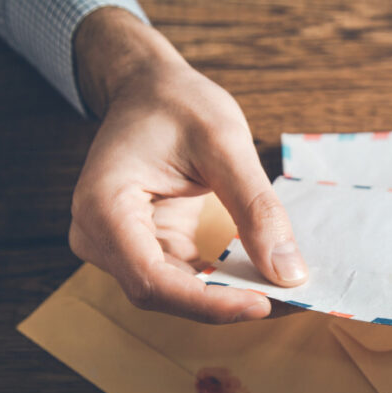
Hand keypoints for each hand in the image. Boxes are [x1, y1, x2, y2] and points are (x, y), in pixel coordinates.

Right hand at [68, 7, 307, 322]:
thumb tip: (288, 274)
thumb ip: (256, 208)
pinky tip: (265, 279)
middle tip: (292, 301)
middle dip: (227, 303)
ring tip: (286, 293)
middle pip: (164, 295)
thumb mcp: (226, 144)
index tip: (264, 303)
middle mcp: (99, 238)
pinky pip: (186, 280)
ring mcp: (119, 248)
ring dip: (231, 297)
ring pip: (177, 295)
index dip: (209, 303)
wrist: (150, 89)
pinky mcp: (145, 250)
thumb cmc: (178, 103)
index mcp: (104, 208)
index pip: (152, 281)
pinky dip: (225, 283)